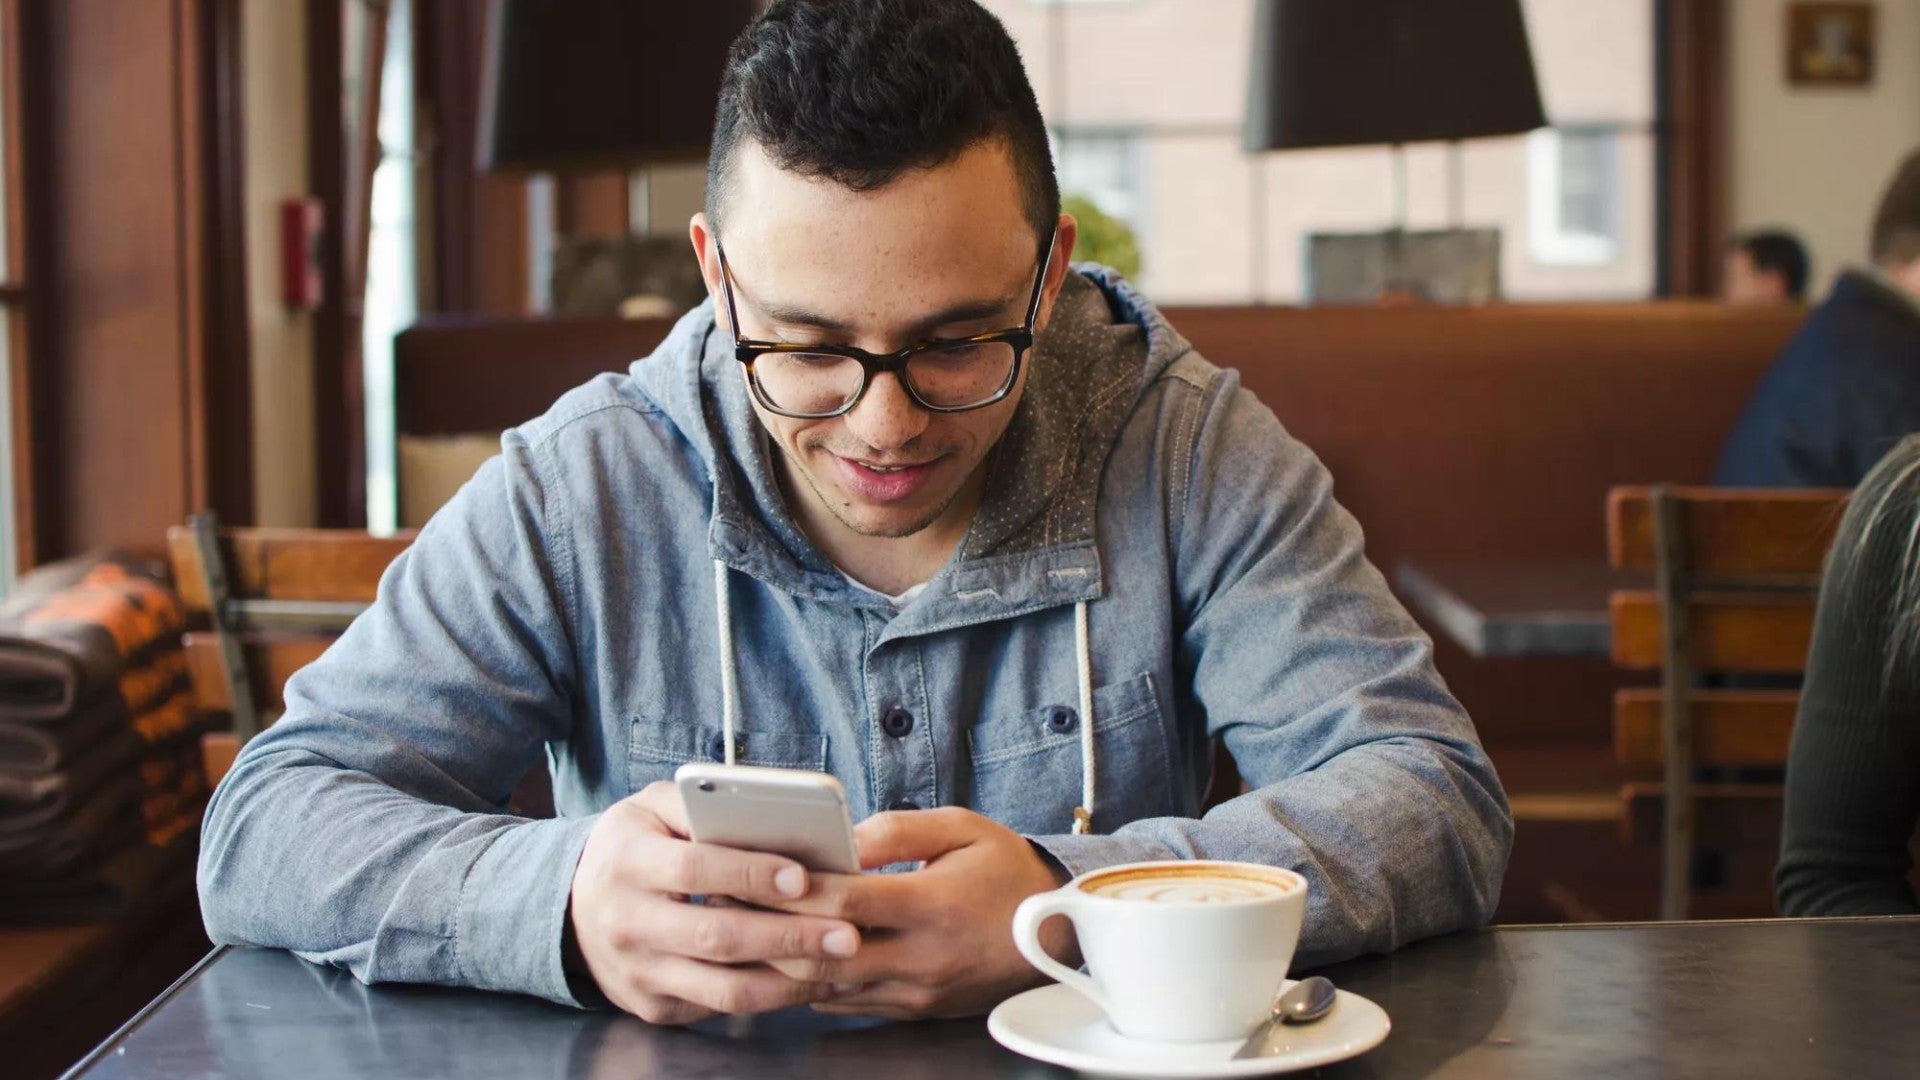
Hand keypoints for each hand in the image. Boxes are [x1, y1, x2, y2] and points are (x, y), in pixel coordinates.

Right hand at [567, 781, 862, 1023]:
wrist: (571, 908)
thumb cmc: (632, 847)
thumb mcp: (650, 808)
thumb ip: (701, 804)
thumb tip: (771, 814)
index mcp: (628, 863)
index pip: (694, 870)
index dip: (750, 875)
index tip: (803, 878)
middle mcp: (628, 924)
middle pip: (716, 937)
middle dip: (789, 937)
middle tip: (847, 932)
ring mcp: (640, 974)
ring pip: (724, 989)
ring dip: (791, 981)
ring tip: (842, 964)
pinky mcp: (654, 1007)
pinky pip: (721, 1009)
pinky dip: (772, 998)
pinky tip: (812, 981)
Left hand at [763, 807, 1074, 1018]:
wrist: (1056, 936)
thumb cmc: (1004, 871)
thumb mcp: (963, 828)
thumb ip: (899, 829)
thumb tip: (843, 836)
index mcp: (935, 906)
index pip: (849, 901)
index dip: (799, 888)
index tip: (757, 868)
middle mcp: (922, 957)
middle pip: (825, 954)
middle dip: (772, 929)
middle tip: (727, 902)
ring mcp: (916, 991)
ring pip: (828, 986)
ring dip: (782, 959)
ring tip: (742, 927)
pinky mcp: (912, 1009)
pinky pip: (845, 1002)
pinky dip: (810, 980)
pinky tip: (782, 953)